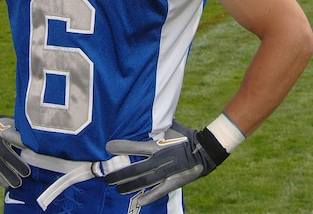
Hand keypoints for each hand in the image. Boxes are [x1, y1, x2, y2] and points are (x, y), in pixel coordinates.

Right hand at [0, 107, 30, 187]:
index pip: (12, 136)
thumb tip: (38, 140)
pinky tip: (7, 185)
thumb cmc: (2, 123)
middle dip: (15, 163)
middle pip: (3, 151)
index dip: (22, 144)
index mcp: (1, 127)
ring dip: (7, 174)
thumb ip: (21, 130)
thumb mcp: (10, 122)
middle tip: (27, 172)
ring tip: (18, 183)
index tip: (33, 152)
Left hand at [104, 120, 227, 205]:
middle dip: (120, 174)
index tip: (107, 147)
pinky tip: (138, 201)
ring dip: (129, 186)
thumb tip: (146, 110)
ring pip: (144, 182)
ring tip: (116, 189)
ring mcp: (167, 173)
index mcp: (159, 146)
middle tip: (106, 178)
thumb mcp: (171, 127)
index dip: (122, 147)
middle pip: (136, 169)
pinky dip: (149, 197)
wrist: (206, 149)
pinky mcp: (174, 183)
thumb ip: (158, 123)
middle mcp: (161, 161)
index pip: (136, 147)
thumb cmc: (186, 136)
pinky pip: (160, 192)